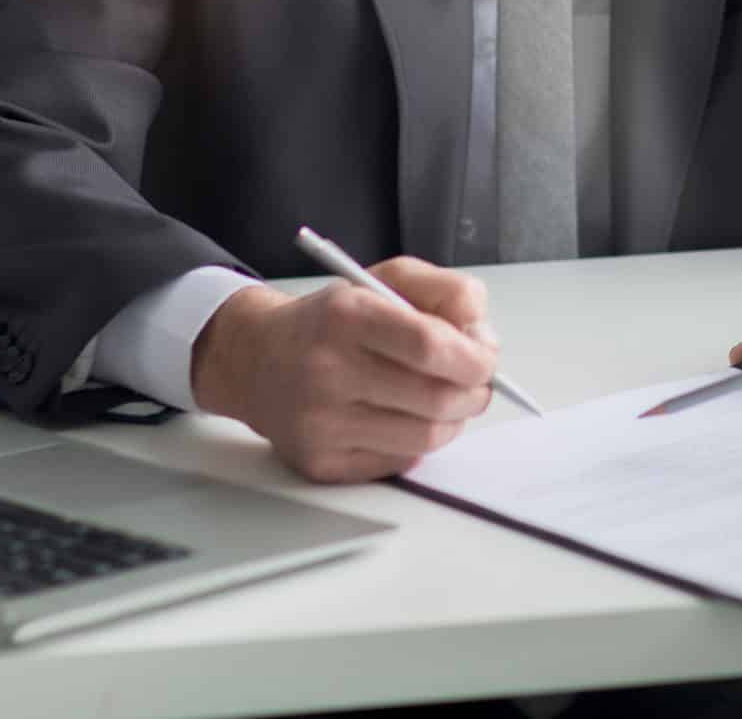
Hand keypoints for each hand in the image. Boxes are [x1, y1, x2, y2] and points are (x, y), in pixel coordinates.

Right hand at [192, 259, 497, 482]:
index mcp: (346, 316)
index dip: (474, 357)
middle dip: (474, 393)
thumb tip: (482, 336)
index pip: (430, 346)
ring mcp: (320, 424)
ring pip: (425, 438)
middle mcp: (327, 371)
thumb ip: (446, 292)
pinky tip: (403, 418)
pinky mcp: (320, 462)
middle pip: (436, 399)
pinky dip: (416, 442)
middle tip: (475, 383)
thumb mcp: (387, 279)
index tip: (485, 357)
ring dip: (452, 421)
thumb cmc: (333, 320)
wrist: (256, 359)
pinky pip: (399, 461)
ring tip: (443, 399)